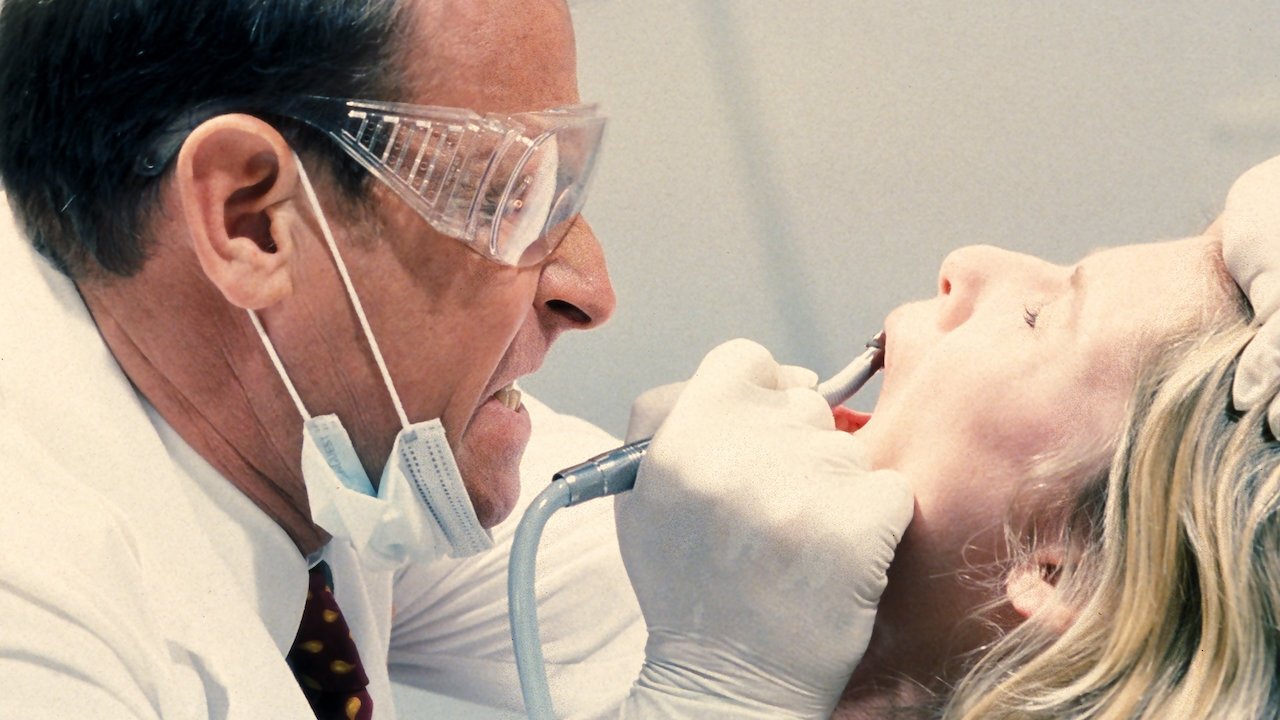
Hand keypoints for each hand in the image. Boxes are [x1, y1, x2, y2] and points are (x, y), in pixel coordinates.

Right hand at [615, 339, 913, 718]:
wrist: (727, 681)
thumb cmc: (686, 585)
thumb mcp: (639, 494)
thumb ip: (668, 419)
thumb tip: (752, 375)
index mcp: (683, 436)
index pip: (746, 359)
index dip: (759, 390)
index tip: (762, 429)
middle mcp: (741, 450)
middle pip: (802, 402)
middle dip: (796, 446)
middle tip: (772, 509)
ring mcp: (807, 485)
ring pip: (846, 448)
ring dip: (834, 488)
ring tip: (797, 545)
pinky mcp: (862, 523)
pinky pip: (887, 488)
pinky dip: (872, 521)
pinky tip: (835, 561)